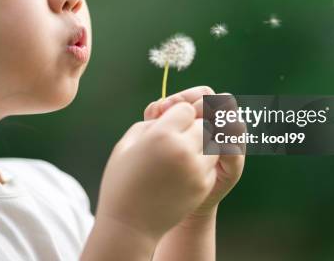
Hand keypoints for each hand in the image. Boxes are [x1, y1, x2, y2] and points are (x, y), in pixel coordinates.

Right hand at [94, 101, 218, 242]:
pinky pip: (211, 161)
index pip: (185, 108)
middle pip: (202, 123)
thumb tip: (169, 111)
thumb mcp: (127, 144)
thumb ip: (151, 122)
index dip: (177, 112)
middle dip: (193, 125)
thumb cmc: (122, 180)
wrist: (128, 225)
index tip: (168, 121)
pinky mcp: (203, 185)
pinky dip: (203, 159)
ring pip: (212, 141)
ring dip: (201, 141)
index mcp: (161, 135)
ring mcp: (196, 169)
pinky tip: (186, 166)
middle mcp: (183, 149)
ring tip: (184, 148)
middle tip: (180, 133)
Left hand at [144, 86, 245, 216]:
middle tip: (179, 120)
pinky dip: (220, 147)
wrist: (174, 197)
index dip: (186, 97)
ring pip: (234, 123)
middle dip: (202, 108)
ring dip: (215, 125)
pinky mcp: (234, 164)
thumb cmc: (164, 160)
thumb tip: (156, 107)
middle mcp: (221, 124)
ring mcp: (231, 143)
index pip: (203, 94)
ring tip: (189, 135)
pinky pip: (234, 150)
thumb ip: (156, 117)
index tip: (164, 108)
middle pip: (223, 102)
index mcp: (204, 113)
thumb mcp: (156, 135)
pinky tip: (199, 152)